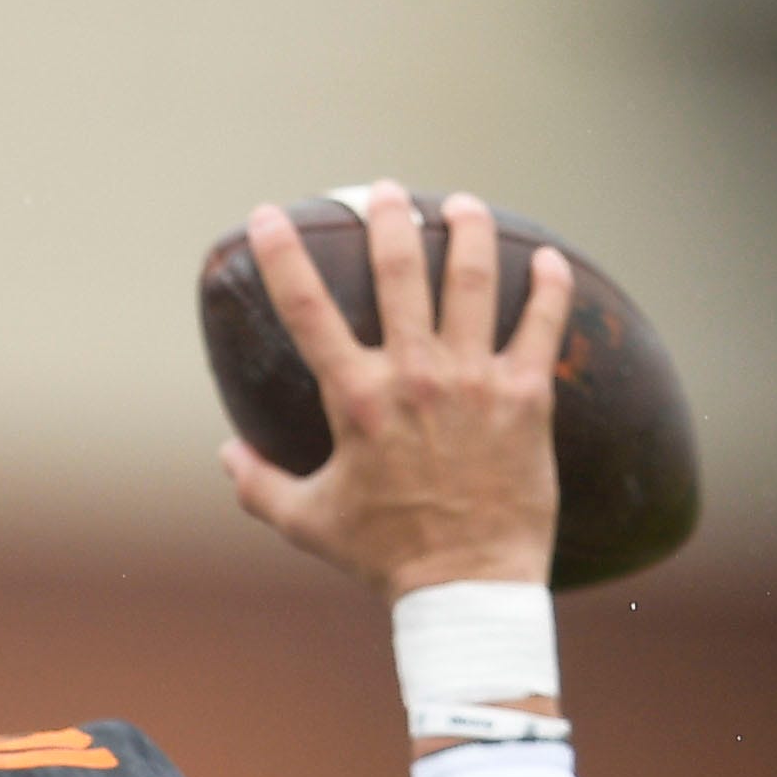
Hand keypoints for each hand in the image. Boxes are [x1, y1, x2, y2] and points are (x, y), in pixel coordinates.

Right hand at [219, 181, 575, 599]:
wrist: (465, 585)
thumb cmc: (382, 554)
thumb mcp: (305, 523)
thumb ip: (257, 484)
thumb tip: (226, 453)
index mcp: (355, 399)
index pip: (307, 310)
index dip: (282, 255)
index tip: (268, 215)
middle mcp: (414, 375)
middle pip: (399, 270)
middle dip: (388, 218)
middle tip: (384, 190)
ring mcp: (475, 380)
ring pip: (473, 279)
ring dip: (468, 231)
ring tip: (464, 204)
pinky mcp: (527, 397)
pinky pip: (542, 324)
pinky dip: (548, 287)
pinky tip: (549, 260)